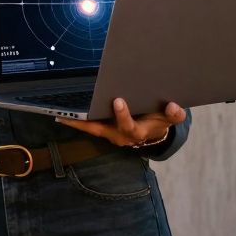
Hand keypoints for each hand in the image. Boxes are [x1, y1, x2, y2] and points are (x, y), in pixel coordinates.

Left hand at [55, 99, 185, 148]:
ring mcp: (109, 133)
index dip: (123, 115)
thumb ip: (174, 114)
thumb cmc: (158, 120)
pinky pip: (87, 126)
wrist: (152, 132)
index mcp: (136, 132)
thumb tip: (174, 106)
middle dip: (91, 120)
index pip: (129, 125)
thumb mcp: (170, 119)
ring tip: (62, 114)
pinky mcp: (102, 129)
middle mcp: (120, 135)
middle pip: (103, 129)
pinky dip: (76, 121)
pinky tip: (60, 115)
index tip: (118, 100)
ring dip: (77, 122)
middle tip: (75, 109)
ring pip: (91, 128)